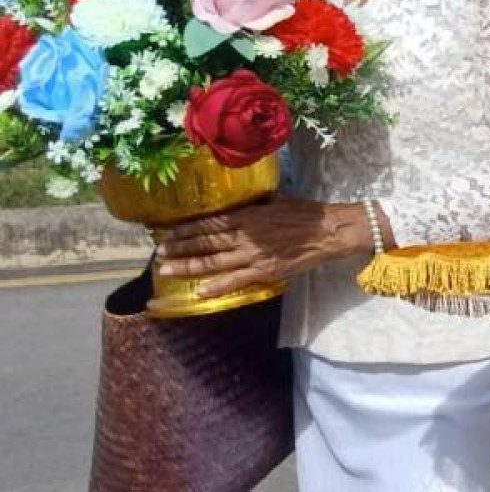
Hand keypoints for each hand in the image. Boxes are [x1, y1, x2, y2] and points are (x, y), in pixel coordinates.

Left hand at [151, 196, 369, 297]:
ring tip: (166, 268)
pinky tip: (199, 291)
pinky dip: (216, 287)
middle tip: (157, 250)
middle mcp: (244, 236)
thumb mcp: (276, 200)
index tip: (165, 231)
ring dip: (187, 266)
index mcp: (246, 216)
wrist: (329, 231)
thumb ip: (254, 204)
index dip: (183, 228)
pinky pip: (235, 281)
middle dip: (178, 247)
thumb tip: (238, 203)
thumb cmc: (305, 213)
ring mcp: (253, 255)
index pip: (207, 223)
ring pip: (212, 262)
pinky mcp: (264, 272)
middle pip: (204, 242)